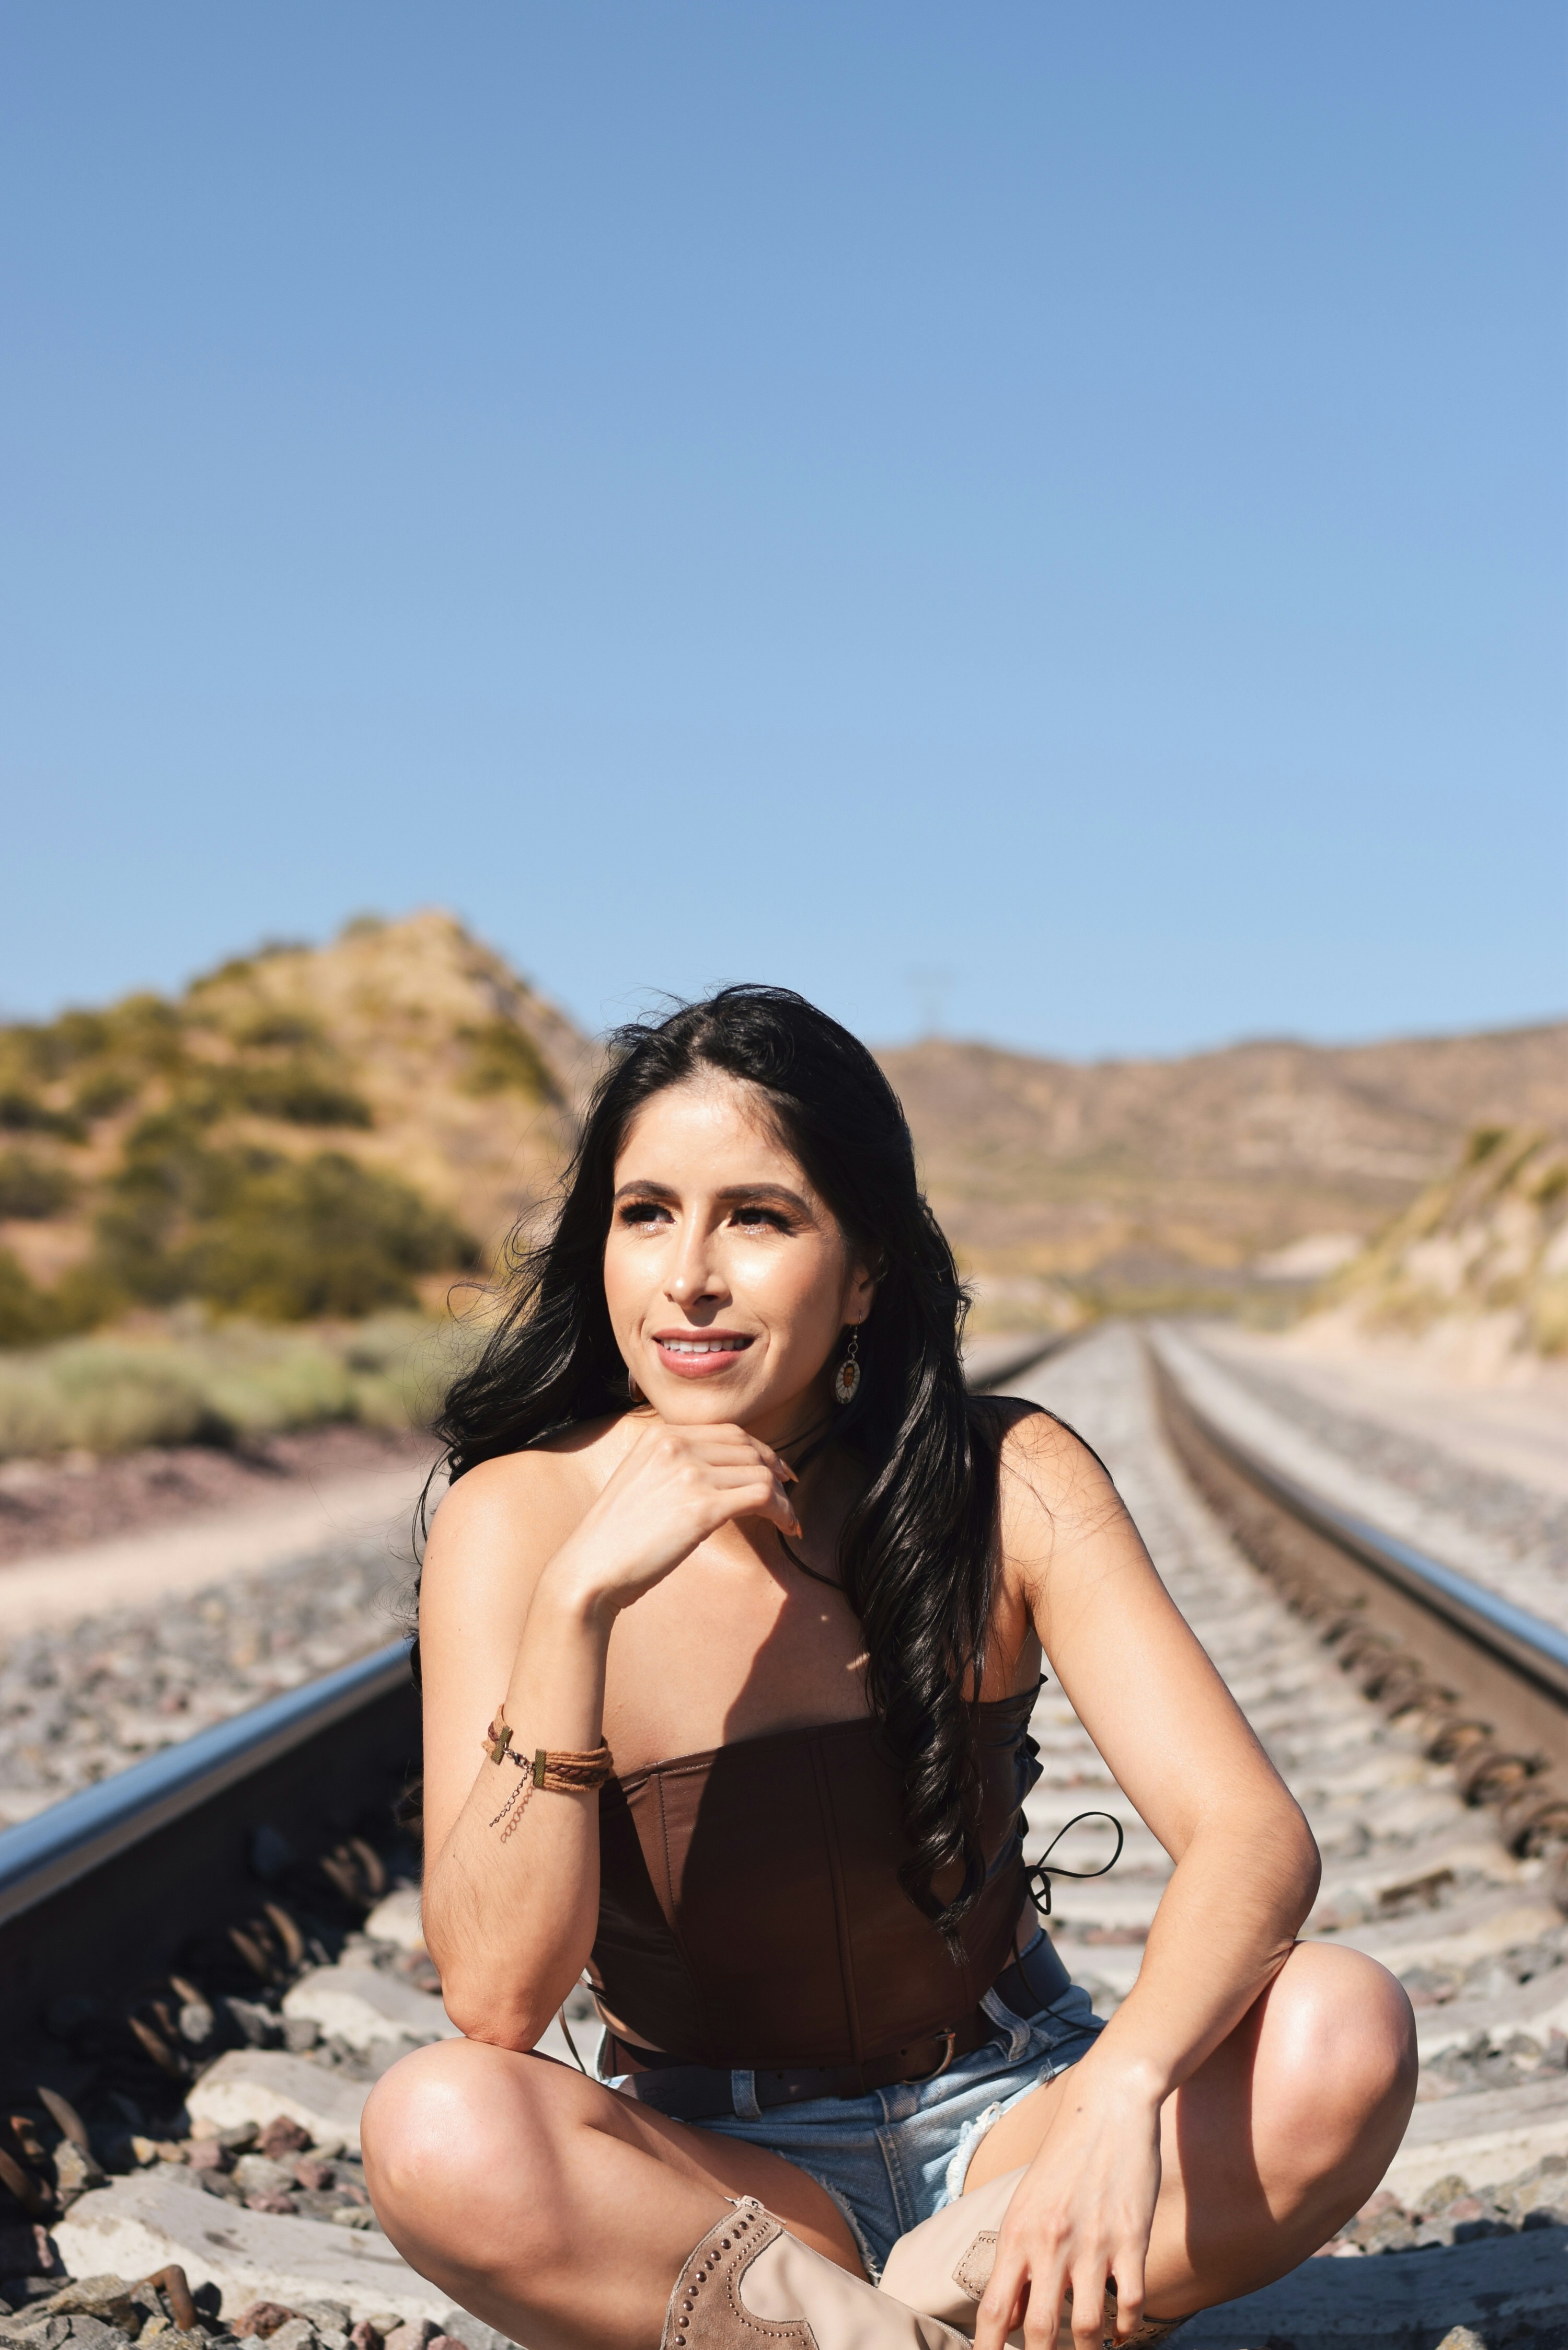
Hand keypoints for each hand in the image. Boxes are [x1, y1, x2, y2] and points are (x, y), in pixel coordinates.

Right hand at [548, 1418, 801, 1618]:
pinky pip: (762, 1497)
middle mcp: (676, 1446)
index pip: (729, 1432)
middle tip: (787, 1493)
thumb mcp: (641, 1479)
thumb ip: (676, 1465)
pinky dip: (782, 1510)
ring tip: (787, 1519)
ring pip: (761, 1472)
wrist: (591, 1568)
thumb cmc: (616, 1537)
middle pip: (749, 1447)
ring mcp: (689, 1474)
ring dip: (782, 1497)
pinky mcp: (702, 1507)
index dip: (760, 1450)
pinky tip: (785, 1526)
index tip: (775, 1470)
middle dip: (775, 1470)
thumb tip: (723, 1472)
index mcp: (661, 1435)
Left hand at [972, 2070, 1162, 2349]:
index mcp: (1017, 2233)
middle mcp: (1050, 2242)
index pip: (994, 2311)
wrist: (1107, 2105)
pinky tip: (1121, 2335)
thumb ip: (1017, 2258)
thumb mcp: (1027, 2202)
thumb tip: (1009, 2320)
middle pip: (1039, 2331)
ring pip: (1088, 2328)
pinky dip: (1125, 2330)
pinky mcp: (1131, 2238)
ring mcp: (1092, 2243)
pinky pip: (1129, 2304)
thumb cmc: (1064, 2157)